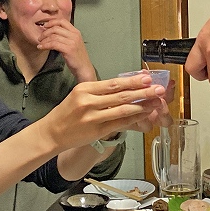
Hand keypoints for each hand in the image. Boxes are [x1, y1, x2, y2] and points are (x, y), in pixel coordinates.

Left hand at [37, 19, 96, 82]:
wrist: (84, 68)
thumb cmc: (77, 57)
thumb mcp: (73, 43)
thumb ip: (65, 36)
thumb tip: (51, 32)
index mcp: (76, 32)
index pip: (62, 21)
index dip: (52, 22)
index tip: (45, 26)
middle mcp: (75, 35)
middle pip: (56, 28)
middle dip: (45, 32)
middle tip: (40, 38)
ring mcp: (72, 42)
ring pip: (53, 36)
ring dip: (44, 40)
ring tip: (40, 44)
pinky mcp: (68, 49)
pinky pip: (53, 44)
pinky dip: (45, 45)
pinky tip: (41, 48)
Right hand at [37, 73, 167, 148]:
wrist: (52, 132)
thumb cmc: (67, 113)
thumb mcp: (79, 95)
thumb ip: (99, 91)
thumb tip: (124, 86)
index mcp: (84, 89)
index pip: (113, 83)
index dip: (132, 81)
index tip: (147, 77)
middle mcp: (88, 102)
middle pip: (120, 95)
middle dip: (142, 91)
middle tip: (158, 89)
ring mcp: (92, 118)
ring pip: (122, 110)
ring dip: (142, 106)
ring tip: (155, 102)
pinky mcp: (96, 131)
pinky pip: (119, 123)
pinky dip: (133, 119)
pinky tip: (144, 115)